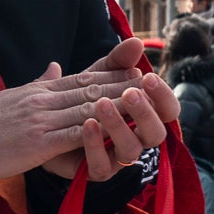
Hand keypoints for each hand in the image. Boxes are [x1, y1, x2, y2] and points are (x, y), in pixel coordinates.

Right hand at [0, 37, 155, 187]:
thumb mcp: (11, 96)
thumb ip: (37, 83)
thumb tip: (54, 66)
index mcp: (37, 90)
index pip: (79, 78)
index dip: (108, 74)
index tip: (132, 71)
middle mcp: (41, 100)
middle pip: (88, 89)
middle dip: (119, 85)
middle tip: (147, 81)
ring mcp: (40, 120)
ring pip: (85, 108)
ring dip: (115, 106)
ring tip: (141, 103)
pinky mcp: (37, 142)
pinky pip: (71, 135)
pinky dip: (95, 131)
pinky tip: (114, 130)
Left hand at [54, 69, 180, 182]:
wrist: (46, 127)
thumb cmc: (80, 100)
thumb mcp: (97, 76)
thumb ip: (116, 61)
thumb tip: (136, 41)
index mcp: (143, 116)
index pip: (168, 110)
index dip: (163, 96)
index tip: (148, 77)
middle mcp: (136, 139)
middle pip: (157, 134)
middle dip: (145, 113)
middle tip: (130, 92)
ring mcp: (117, 158)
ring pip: (131, 150)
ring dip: (118, 126)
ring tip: (101, 104)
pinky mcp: (96, 171)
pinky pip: (102, 165)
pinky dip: (95, 144)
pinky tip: (86, 123)